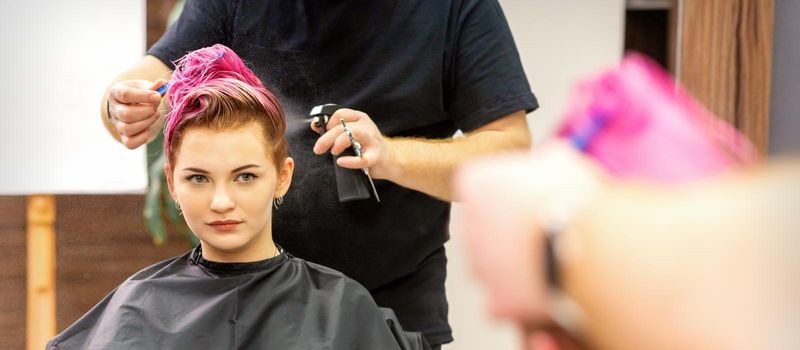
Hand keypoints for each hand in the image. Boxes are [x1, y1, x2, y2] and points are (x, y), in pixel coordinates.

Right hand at [107, 79, 164, 148]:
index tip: (158, 96)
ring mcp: (117, 124)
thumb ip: (153, 87)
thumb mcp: (144, 86)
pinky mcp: (124, 137)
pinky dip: (143, 137)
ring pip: (128, 129)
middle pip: (126, 115)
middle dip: (146, 111)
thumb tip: (163, 83)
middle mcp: (113, 109)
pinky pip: (130, 143)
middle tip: (155, 107)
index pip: (125, 95)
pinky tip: (149, 127)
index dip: (144, 96)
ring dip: (147, 123)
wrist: (131, 104)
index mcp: (115, 92)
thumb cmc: (139, 93)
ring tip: (155, 115)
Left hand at [310, 108, 393, 178]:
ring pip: (354, 133)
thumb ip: (334, 130)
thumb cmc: (367, 146)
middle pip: (343, 126)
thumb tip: (315, 126)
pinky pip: (362, 158)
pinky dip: (350, 161)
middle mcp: (366, 125)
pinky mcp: (376, 155)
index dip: (327, 123)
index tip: (321, 133)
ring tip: (333, 151)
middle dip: (326, 137)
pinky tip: (341, 162)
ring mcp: (372, 139)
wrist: (389, 159)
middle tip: (318, 148)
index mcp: (359, 118)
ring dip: (339, 142)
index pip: (340, 114)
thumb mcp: (351, 133)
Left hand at [453, 141, 604, 339]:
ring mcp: (480, 265)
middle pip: (482, 227)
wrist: (591, 249)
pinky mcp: (496, 300)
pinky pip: (504, 298)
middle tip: (544, 228)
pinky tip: (546, 286)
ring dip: (513, 263)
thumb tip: (550, 158)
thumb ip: (545, 160)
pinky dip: (521, 296)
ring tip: (551, 258)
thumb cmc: (576, 199)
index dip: (505, 192)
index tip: (528, 197)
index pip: (477, 186)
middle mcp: (468, 225)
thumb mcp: (563, 162)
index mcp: (476, 184)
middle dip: (507, 230)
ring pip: (491, 264)